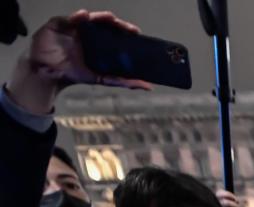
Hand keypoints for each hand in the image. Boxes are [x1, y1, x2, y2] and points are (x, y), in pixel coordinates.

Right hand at [8, 10, 150, 114]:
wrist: (48, 73)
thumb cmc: (73, 72)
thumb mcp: (100, 79)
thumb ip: (122, 81)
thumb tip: (148, 86)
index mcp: (99, 42)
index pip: (115, 33)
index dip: (125, 31)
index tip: (136, 33)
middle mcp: (89, 32)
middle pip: (105, 24)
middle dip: (116, 23)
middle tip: (127, 28)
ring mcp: (74, 27)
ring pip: (90, 19)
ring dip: (100, 17)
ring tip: (109, 18)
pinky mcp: (59, 24)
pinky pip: (69, 18)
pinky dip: (77, 17)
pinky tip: (83, 16)